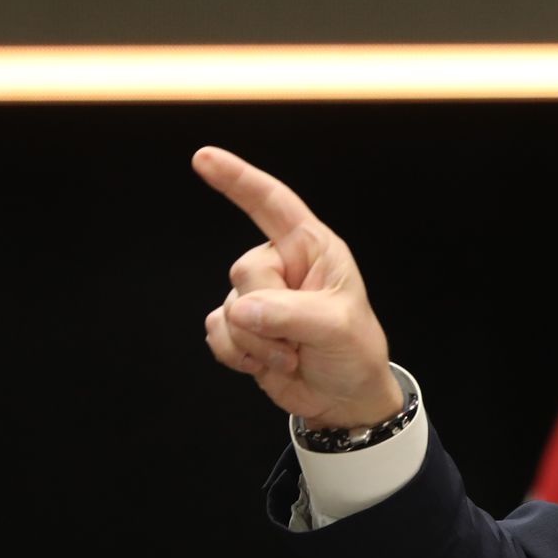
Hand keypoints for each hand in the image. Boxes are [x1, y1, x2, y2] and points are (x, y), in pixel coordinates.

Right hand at [195, 146, 404, 429]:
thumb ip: (290, 314)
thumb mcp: (337, 328)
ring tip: (292, 353)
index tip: (204, 158)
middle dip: (269, 314)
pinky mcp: (241, 327)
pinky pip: (216, 332)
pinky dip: (237, 355)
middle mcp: (282, 266)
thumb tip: (241, 310)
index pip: (272, 204)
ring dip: (258, 343)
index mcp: (313, 249)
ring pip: (229, 309)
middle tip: (302, 338)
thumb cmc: (354, 353)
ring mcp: (259, 297)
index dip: (238, 179)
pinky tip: (265, 364)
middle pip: (244, 271)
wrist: (343, 399)